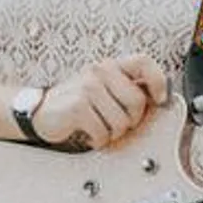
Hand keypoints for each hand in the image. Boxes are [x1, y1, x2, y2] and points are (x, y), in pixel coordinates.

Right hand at [34, 55, 167, 150]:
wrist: (41, 111)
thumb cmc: (77, 102)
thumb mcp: (103, 88)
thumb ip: (128, 88)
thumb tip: (160, 98)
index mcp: (109, 66)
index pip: (144, 62)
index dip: (158, 81)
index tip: (158, 98)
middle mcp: (98, 72)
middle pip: (137, 101)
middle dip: (131, 120)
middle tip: (115, 121)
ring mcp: (87, 88)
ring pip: (122, 122)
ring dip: (112, 133)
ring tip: (99, 126)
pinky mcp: (77, 107)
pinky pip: (103, 132)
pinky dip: (98, 139)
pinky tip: (88, 132)